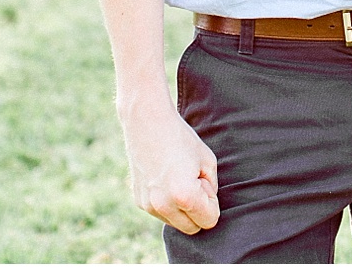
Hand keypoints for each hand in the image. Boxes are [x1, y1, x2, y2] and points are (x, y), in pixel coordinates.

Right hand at [121, 94, 219, 233]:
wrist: (146, 123)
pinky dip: (168, 203)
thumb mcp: (207, 161)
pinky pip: (162, 213)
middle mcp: (164, 206)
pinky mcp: (139, 202)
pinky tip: (165, 179)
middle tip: (194, 182)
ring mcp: (149, 206)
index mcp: (185, 195)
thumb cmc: (181, 138)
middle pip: (193, 228)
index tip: (204, 182)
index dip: (212, 202)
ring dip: (183, 208)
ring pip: (176, 223)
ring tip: (178, 178)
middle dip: (199, 210)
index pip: (210, 220)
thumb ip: (211, 189)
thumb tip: (206, 206)